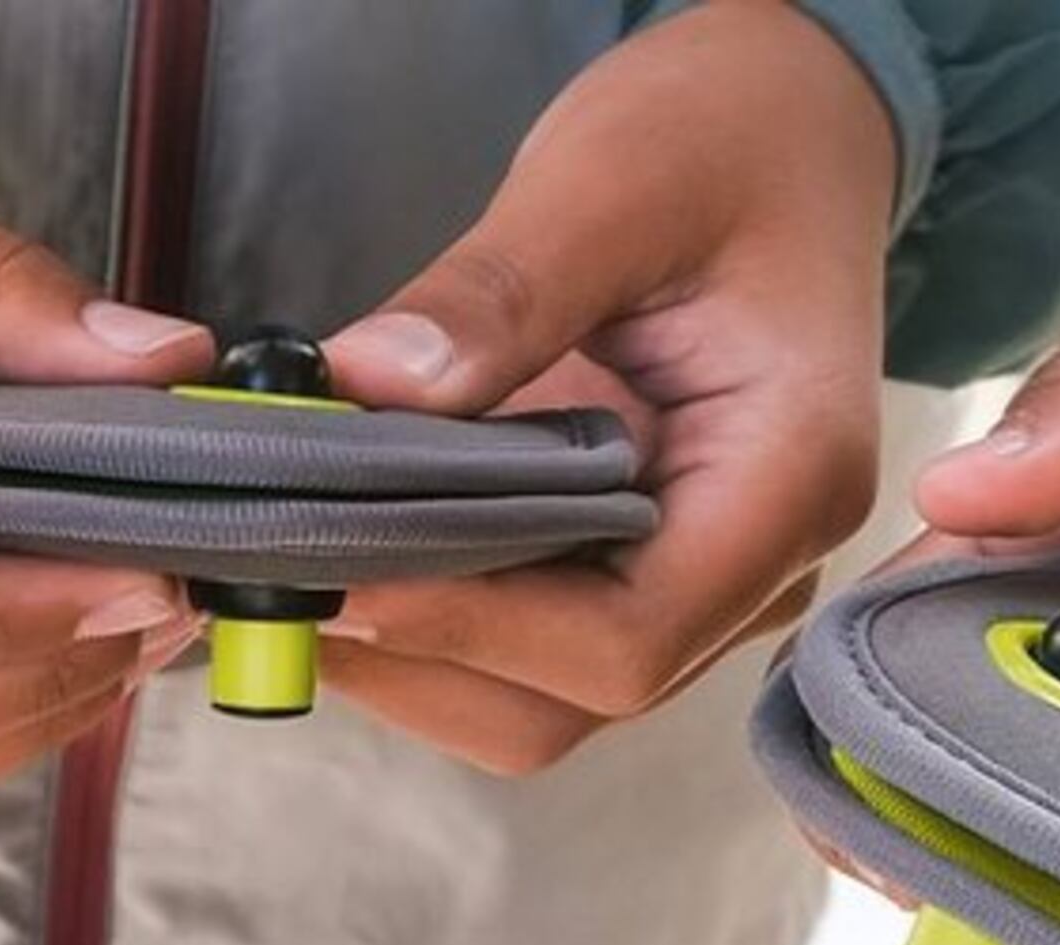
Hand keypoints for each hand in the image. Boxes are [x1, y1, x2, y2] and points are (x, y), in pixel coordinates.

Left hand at [315, 0, 894, 770]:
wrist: (786, 130)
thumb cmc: (726, 140)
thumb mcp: (613, 182)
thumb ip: (500, 292)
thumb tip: (368, 385)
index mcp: (786, 486)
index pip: (627, 642)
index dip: (467, 626)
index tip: (332, 569)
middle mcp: (758, 566)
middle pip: (572, 700)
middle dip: (414, 651)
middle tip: (272, 573)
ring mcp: (698, 580)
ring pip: (536, 698)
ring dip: (404, 649)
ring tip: (291, 561)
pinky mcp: (633, 565)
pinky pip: (523, 644)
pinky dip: (425, 614)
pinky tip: (342, 544)